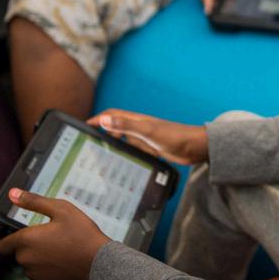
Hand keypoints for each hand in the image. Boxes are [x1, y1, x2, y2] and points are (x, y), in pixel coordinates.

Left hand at [0, 188, 110, 279]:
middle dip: (32, 245)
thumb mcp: (62, 210)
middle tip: (53, 238)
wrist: (98, 262)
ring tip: (61, 249)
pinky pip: (40, 275)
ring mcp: (34, 274)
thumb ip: (34, 201)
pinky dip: (48, 269)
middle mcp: (26, 259)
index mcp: (26, 240)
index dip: (10, 239)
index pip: (2, 244)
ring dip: (40, 257)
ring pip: (31, 264)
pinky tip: (63, 261)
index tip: (23, 235)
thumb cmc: (82, 235)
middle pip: (20, 253)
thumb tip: (13, 194)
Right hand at [88, 109, 208, 164]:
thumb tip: (104, 120)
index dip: (98, 119)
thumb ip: (126, 126)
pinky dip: (124, 155)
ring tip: (99, 156)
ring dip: (112, 144)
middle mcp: (140, 128)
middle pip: (116, 127)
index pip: (112, 115)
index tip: (83, 127)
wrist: (196, 147)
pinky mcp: (152, 149)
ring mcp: (146, 138)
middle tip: (88, 144)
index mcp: (137, 120)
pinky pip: (133, 150)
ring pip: (124, 140)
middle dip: (102, 133)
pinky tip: (121, 164)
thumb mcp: (148, 132)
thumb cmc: (175, 137)